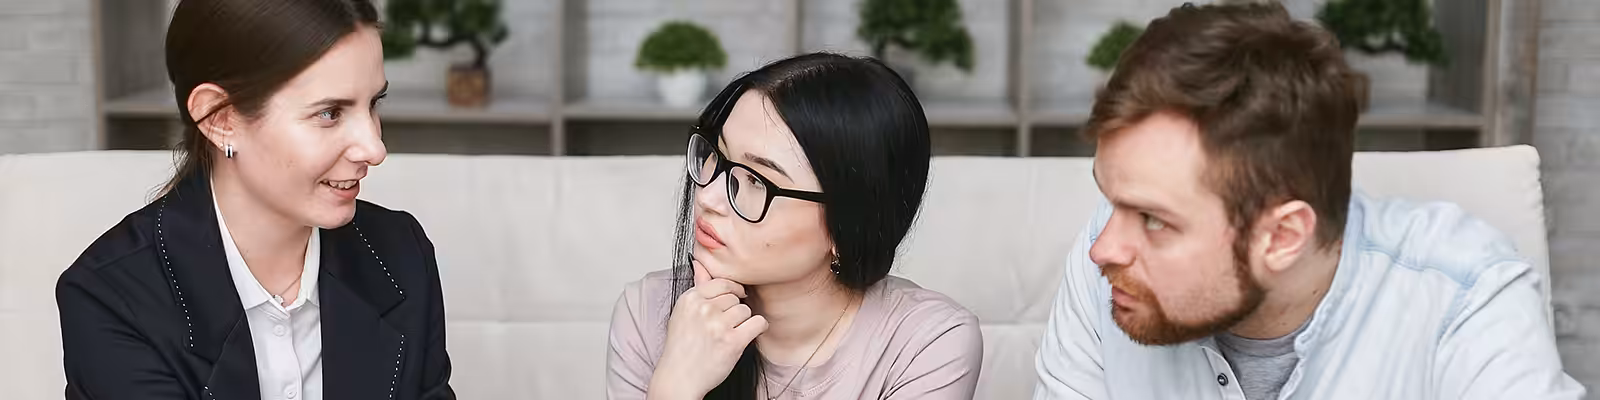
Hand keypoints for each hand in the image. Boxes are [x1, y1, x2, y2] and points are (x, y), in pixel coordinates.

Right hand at [647, 261, 768, 399]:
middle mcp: (703, 308)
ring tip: (730, 335)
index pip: (722, 283)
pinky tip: (749, 335)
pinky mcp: (732, 341)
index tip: (736, 298)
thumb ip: (696, 287)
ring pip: (746, 311)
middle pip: (735, 298)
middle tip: (724, 327)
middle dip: (735, 311)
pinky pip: (758, 323)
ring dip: (743, 323)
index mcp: (690, 298)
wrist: (679, 378)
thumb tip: (699, 261)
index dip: (733, 291)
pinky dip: (758, 329)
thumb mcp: (683, 313)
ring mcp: (718, 324)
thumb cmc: (681, 348)